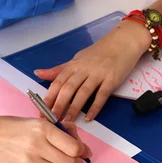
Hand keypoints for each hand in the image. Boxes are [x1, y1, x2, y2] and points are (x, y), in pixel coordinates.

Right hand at [0, 116, 92, 162]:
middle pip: (71, 162)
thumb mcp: (36, 121)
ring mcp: (30, 162)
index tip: (84, 151)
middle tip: (76, 160)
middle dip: (77, 162)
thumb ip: (58, 129)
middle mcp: (38, 145)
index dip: (82, 151)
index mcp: (43, 128)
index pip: (74, 147)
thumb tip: (78, 139)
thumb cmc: (10, 127)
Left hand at [35, 20, 149, 121]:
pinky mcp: (112, 79)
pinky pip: (102, 95)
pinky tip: (89, 117)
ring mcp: (98, 74)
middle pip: (68, 88)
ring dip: (74, 107)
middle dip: (59, 105)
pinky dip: (95, 107)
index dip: (49, 97)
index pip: (58, 82)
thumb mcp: (77, 59)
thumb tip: (38, 73)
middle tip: (52, 119)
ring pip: (83, 92)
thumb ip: (59, 69)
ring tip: (67, 120)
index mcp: (74, 65)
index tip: (42, 111)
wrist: (123, 41)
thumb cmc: (100, 52)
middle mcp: (84, 69)